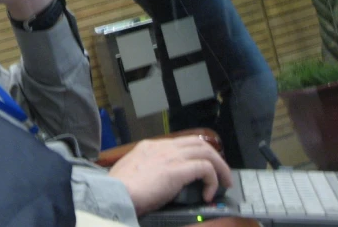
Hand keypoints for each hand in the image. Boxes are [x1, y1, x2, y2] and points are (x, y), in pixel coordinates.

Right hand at [108, 136, 231, 215]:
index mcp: (149, 146)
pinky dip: (212, 181)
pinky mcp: (177, 169)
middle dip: (214, 159)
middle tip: (221, 176)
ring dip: (220, 168)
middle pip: (198, 143)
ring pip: (206, 152)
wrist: (114, 193)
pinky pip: (205, 169)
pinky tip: (208, 194)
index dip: (196, 154)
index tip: (203, 168)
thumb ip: (147, 171)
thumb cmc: (119, 189)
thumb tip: (158, 182)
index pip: (181, 143)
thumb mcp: (132, 173)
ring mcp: (170, 156)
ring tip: (223, 184)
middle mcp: (162, 146)